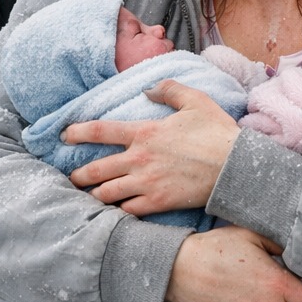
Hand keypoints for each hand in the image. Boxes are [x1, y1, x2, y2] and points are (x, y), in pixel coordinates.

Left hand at [66, 80, 239, 215]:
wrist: (236, 168)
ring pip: (106, 194)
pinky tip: (114, 212)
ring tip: (87, 197)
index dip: (77, 132)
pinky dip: (117, 212)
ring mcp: (147, 183)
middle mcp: (139, 159)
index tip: (65, 135)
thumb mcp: (195, 100)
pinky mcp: (158, 203)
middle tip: (71, 177)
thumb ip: (168, 89)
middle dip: (78, 175)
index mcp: (144, 132)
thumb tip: (148, 89)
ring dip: (93, 195)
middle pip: (95, 170)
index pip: (100, 131)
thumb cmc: (217, 132)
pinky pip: (127, 211)